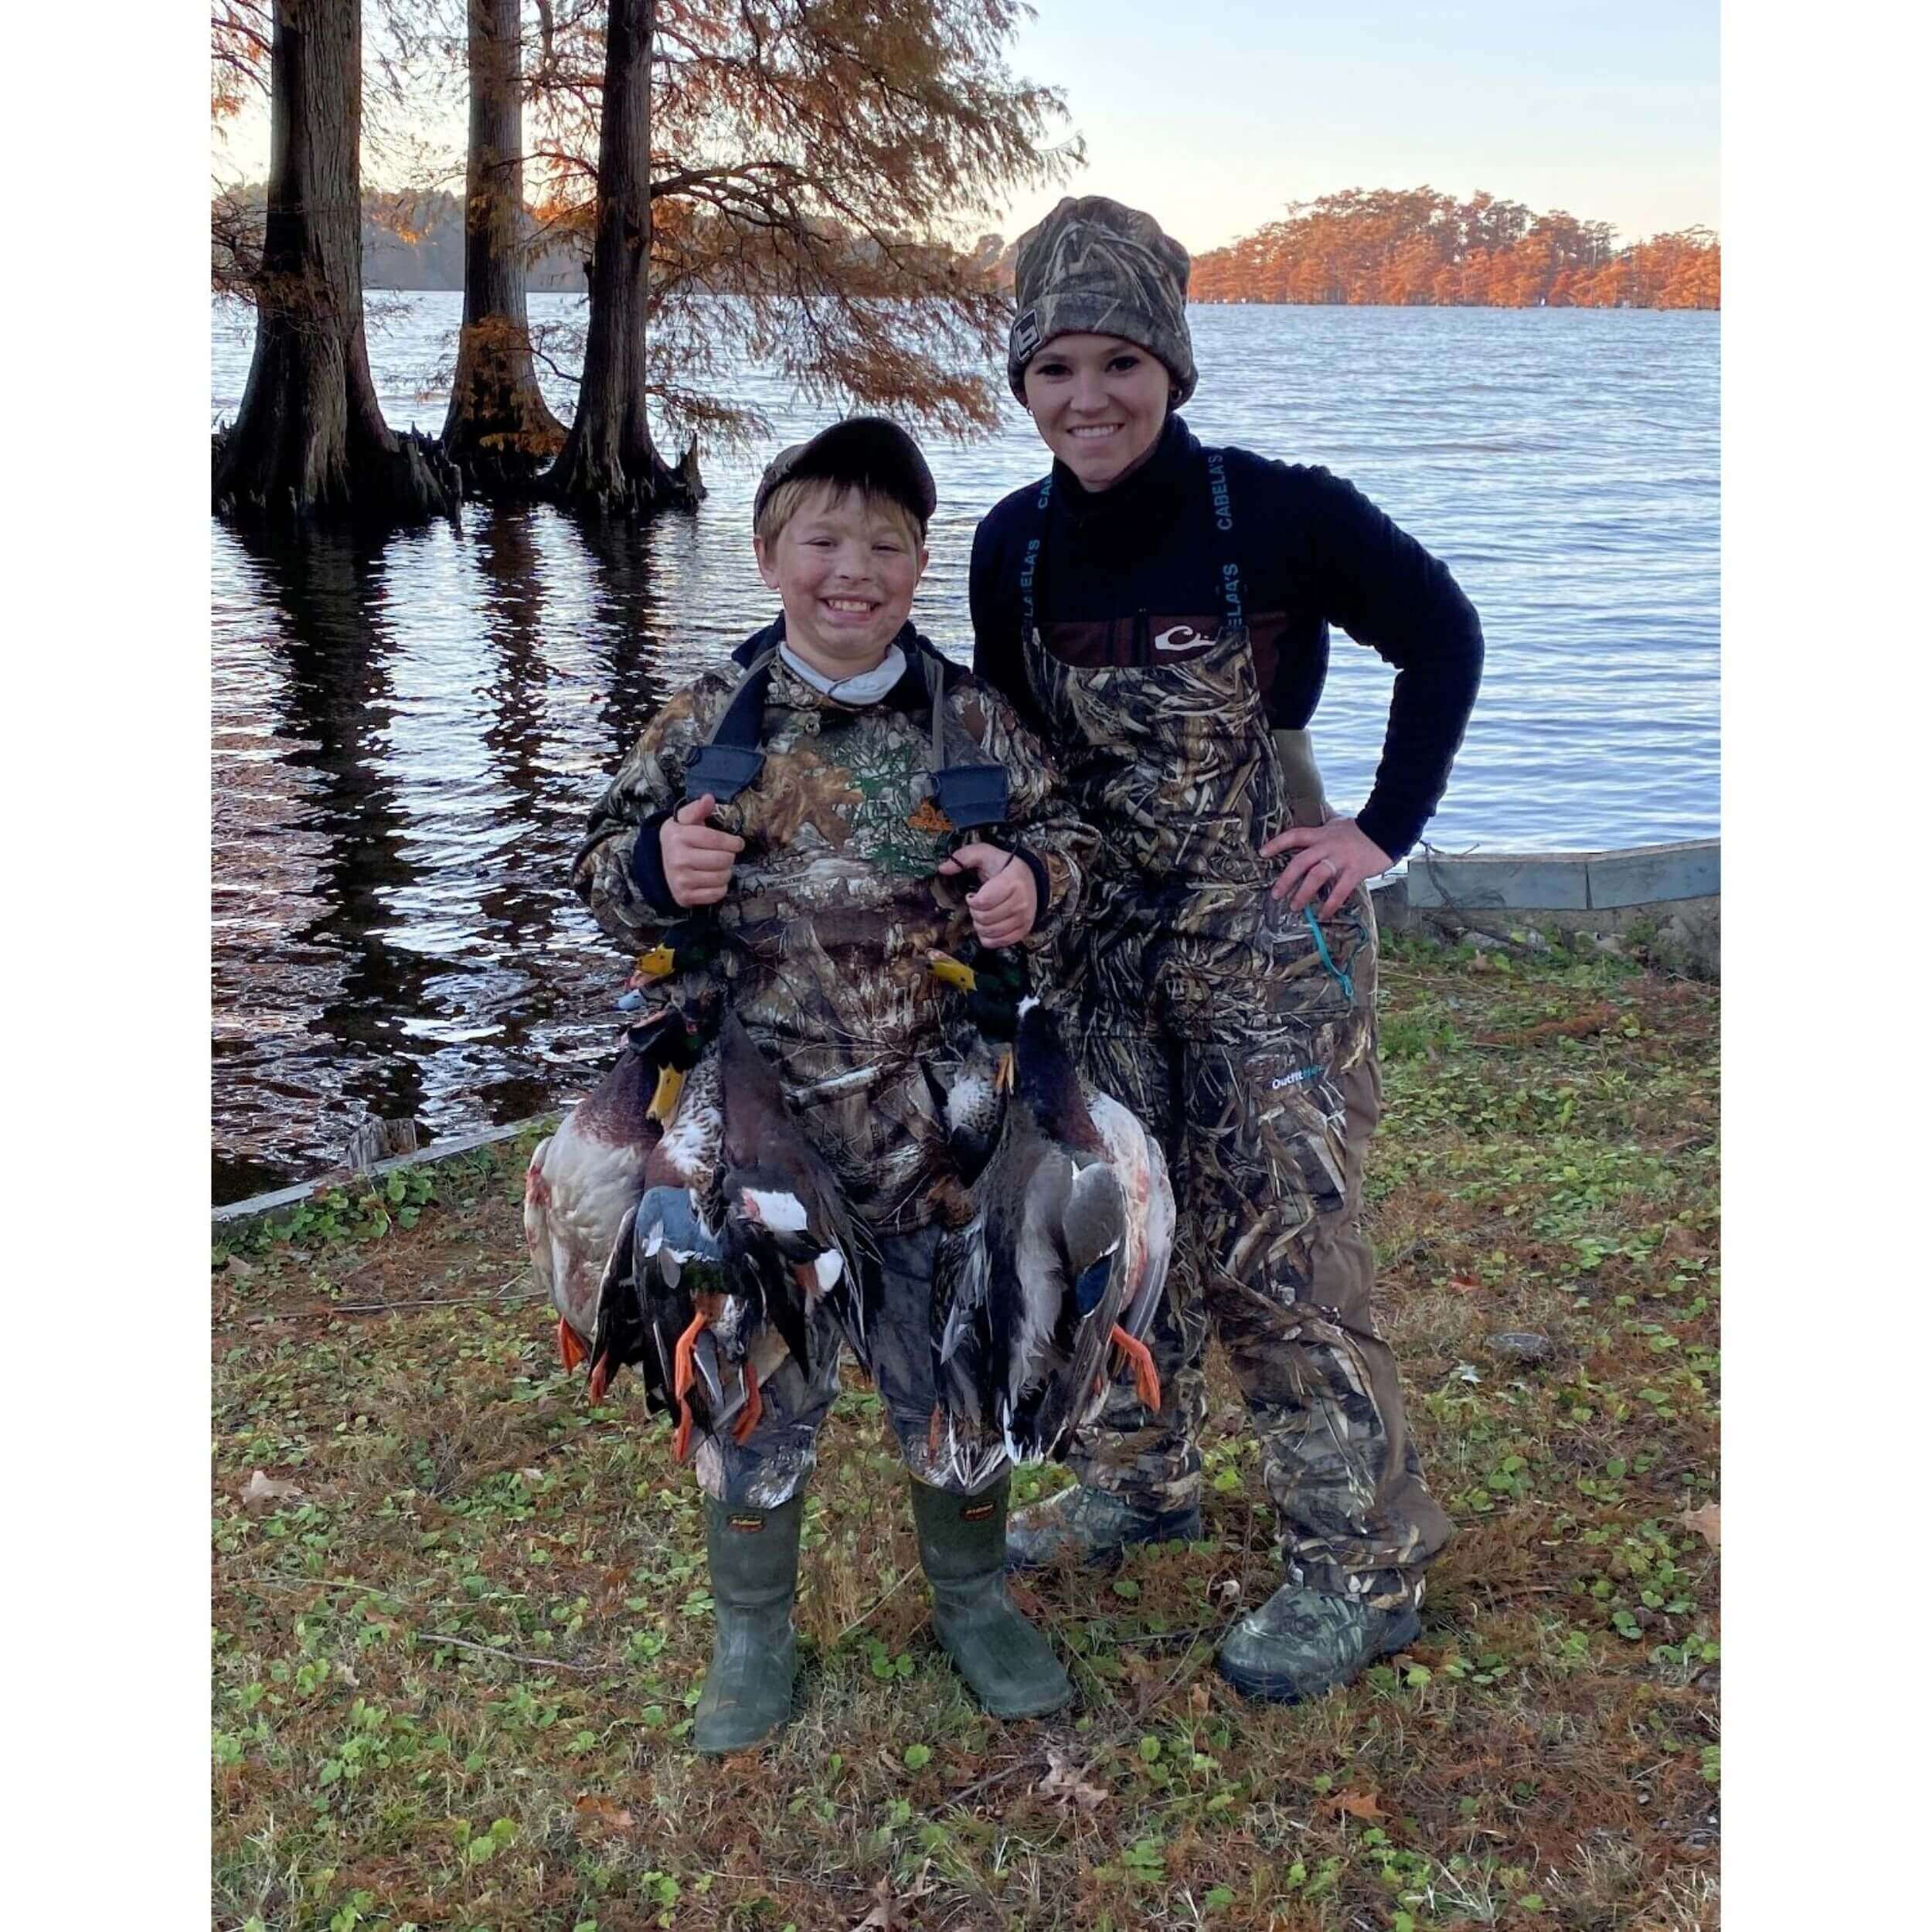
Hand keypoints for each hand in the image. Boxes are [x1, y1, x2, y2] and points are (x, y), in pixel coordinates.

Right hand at [659, 793, 743, 906]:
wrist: (658, 867)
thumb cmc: (679, 840)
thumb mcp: (684, 821)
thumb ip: (697, 809)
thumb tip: (709, 798)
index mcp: (679, 837)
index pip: (716, 840)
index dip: (733, 842)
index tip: (737, 843)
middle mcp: (679, 859)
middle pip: (723, 860)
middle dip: (729, 856)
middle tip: (725, 855)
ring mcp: (682, 880)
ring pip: (722, 877)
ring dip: (726, 872)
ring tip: (718, 867)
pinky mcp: (686, 896)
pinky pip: (717, 894)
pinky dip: (720, 887)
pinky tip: (713, 879)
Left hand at [938, 842, 1037, 947]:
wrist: (1030, 877)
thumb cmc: (1003, 865)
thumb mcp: (985, 853)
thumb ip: (963, 857)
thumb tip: (942, 868)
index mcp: (1012, 882)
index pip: (984, 902)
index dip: (972, 900)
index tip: (973, 895)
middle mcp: (1021, 902)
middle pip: (984, 919)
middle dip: (974, 912)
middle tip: (978, 904)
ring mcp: (1024, 918)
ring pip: (990, 932)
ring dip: (980, 925)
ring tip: (983, 913)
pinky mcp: (1023, 930)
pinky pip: (998, 943)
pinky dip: (988, 937)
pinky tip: (988, 925)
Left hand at [1260, 816, 1392, 917]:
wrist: (1388, 830)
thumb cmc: (1360, 831)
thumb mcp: (1337, 825)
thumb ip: (1322, 831)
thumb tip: (1307, 835)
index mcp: (1321, 834)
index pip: (1294, 835)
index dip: (1277, 843)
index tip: (1262, 853)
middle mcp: (1328, 845)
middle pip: (1301, 861)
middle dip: (1286, 879)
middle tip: (1276, 894)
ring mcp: (1342, 858)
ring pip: (1316, 876)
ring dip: (1303, 893)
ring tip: (1295, 906)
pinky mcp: (1356, 870)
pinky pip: (1340, 890)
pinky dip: (1330, 904)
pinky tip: (1323, 914)